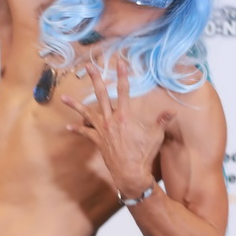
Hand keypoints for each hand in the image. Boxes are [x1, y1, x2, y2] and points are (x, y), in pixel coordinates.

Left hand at [61, 62, 171, 197]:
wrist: (130, 173)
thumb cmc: (144, 155)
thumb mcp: (156, 136)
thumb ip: (162, 121)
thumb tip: (172, 110)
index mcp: (125, 116)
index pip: (124, 91)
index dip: (122, 76)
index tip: (120, 62)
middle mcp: (111, 120)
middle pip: (101, 95)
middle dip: (95, 79)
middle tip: (89, 67)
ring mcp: (102, 131)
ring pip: (86, 114)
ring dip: (75, 105)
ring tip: (64, 97)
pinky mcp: (98, 141)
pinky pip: (85, 133)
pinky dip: (77, 130)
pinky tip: (68, 127)